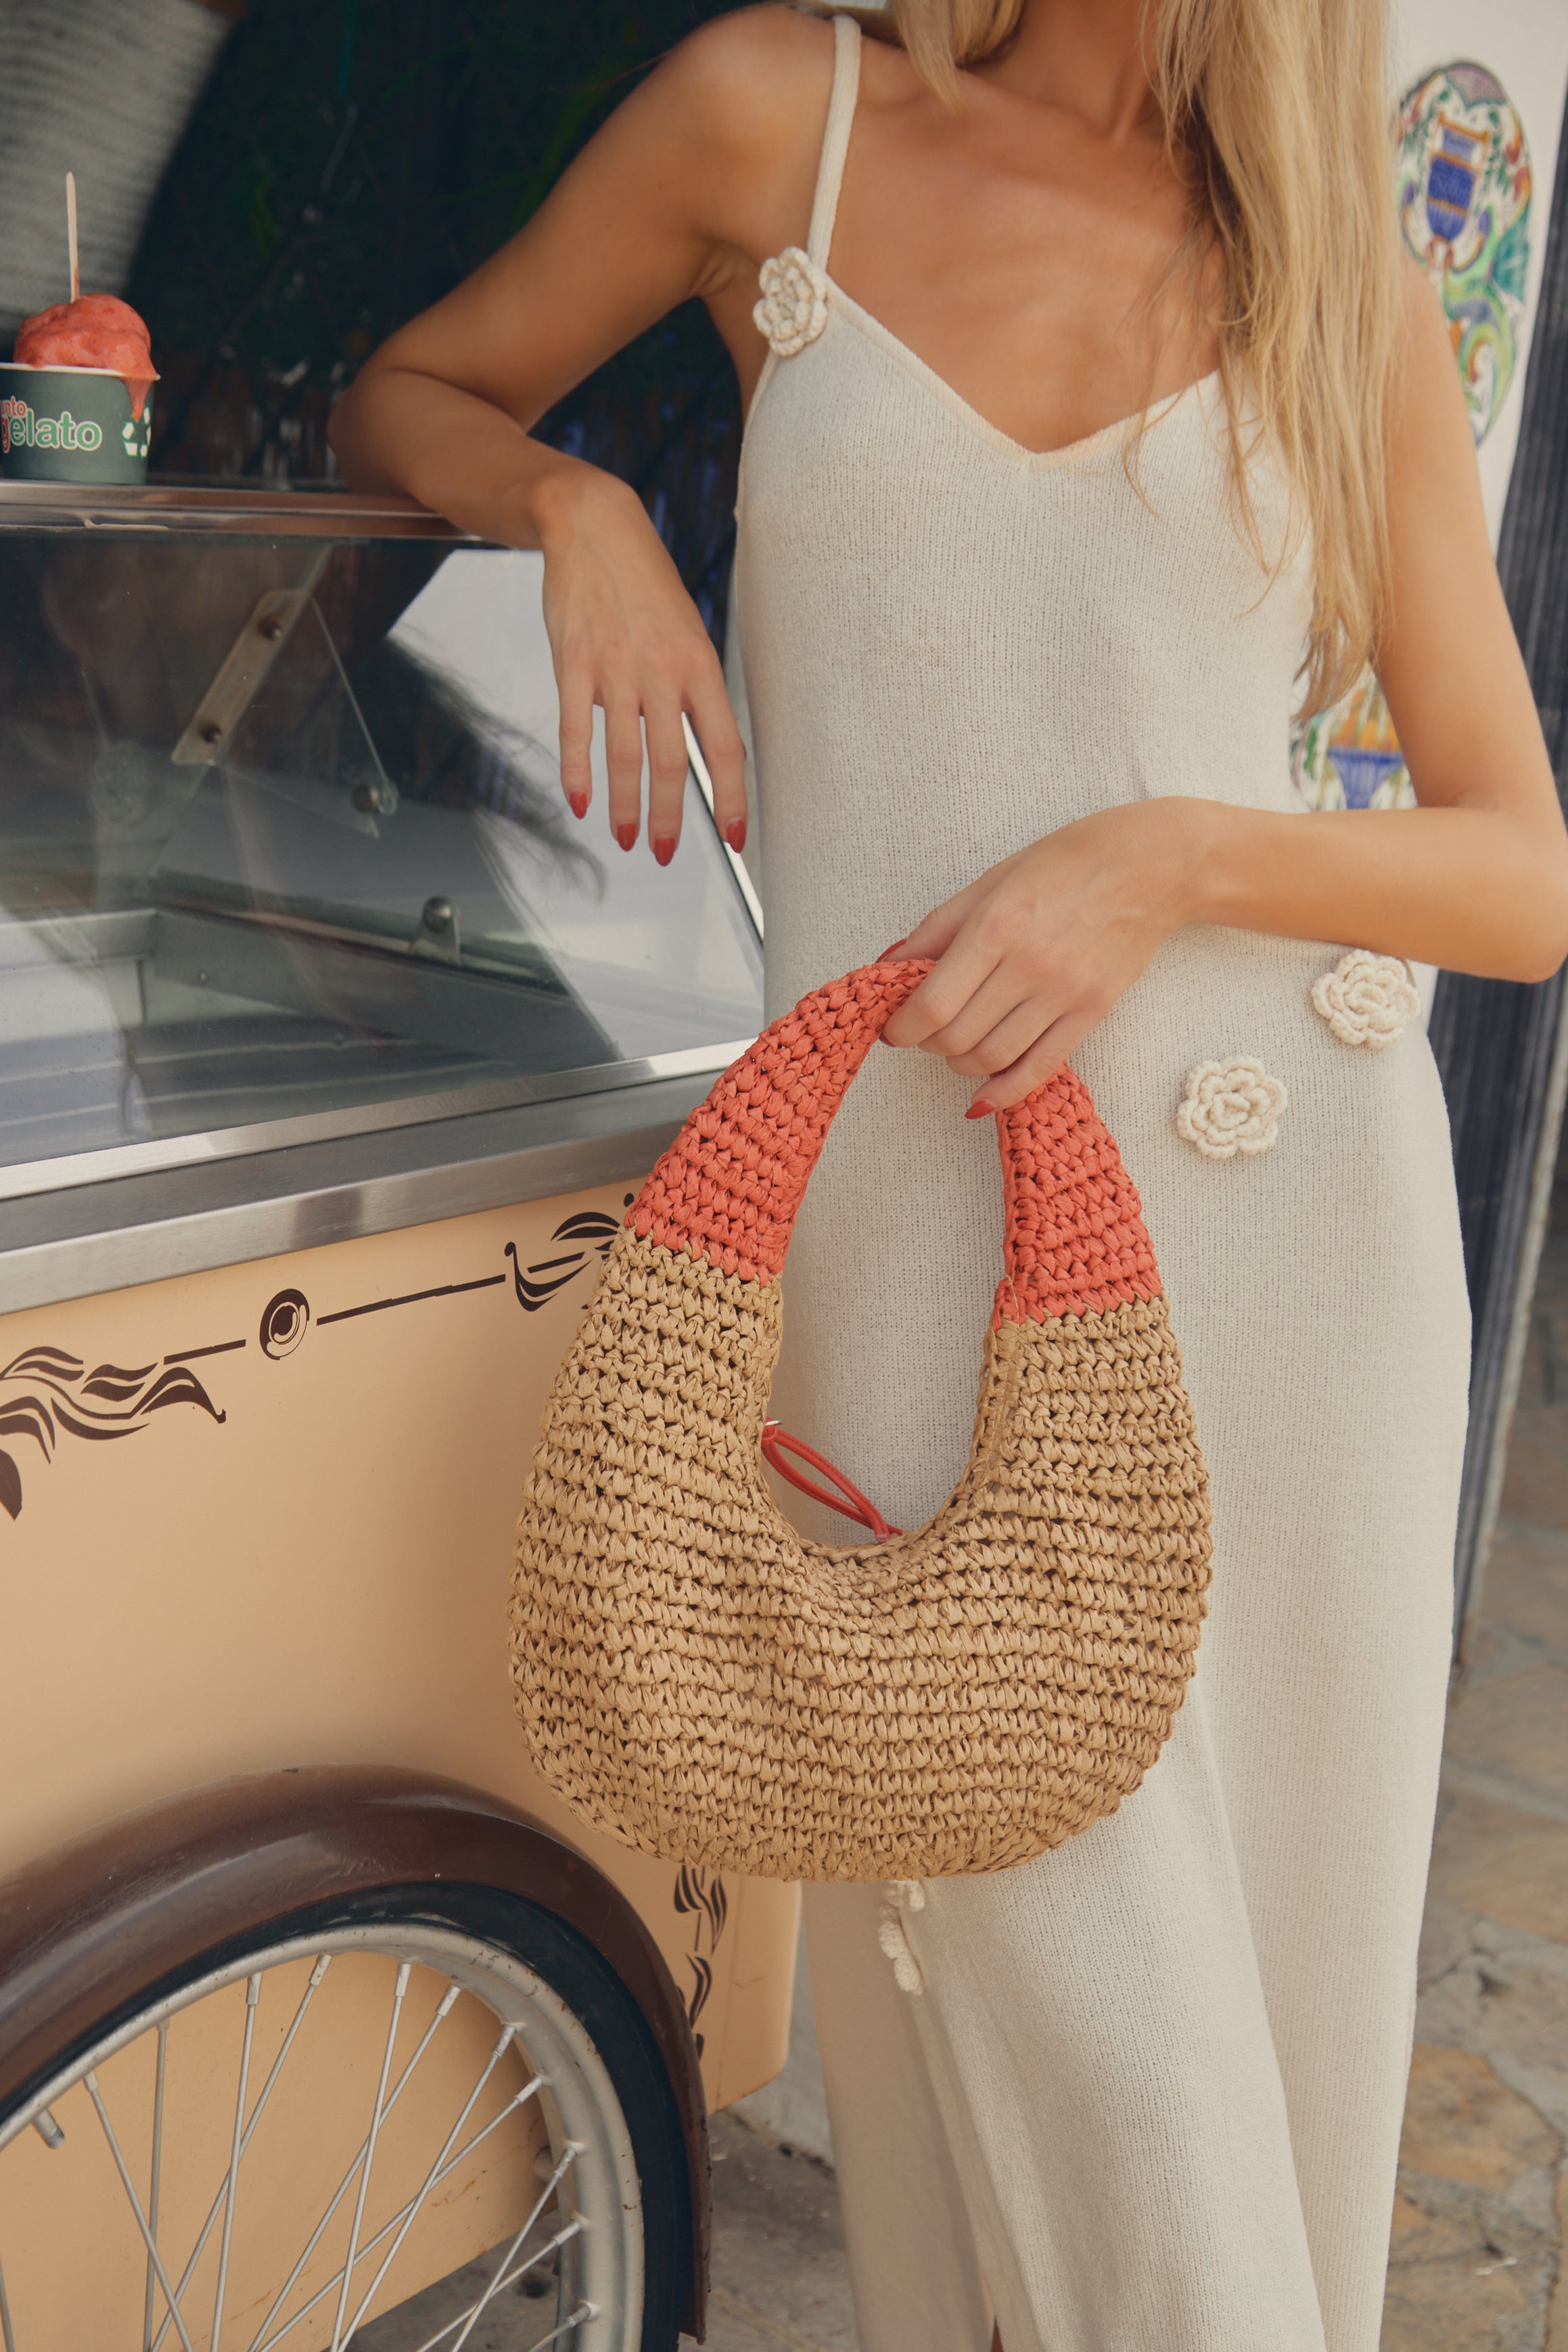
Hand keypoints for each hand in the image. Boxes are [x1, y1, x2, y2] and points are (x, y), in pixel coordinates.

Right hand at [536, 468, 747, 861]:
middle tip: (663, 852)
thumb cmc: (644, 585)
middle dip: (670, 817)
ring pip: (625, 755)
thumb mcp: (686, 630)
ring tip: (627, 838)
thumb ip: (687, 687)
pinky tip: (579, 802)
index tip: (733, 838)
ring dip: (627, 806)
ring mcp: (616, 667)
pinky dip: (577, 772)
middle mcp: (663, 670)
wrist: (593, 525)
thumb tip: (682, 744)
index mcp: (700, 665)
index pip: (725, 745)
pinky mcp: (573, 662)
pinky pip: (576, 729)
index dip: (732, 797)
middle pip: (673, 761)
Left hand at [882, 801, 1205, 1110]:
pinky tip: (982, 1095)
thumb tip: (889, 965)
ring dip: (959, 1063)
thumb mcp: (992, 880)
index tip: (893, 1027)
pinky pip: (1039, 1068)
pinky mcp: (1092, 1012)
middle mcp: (1030, 965)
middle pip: (956, 1038)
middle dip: (927, 1043)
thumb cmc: (1068, 862)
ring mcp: (1065, 993)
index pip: (932, 1005)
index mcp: (997, 926)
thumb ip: (938, 927)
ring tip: (956, 1045)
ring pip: (991, 1059)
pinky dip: (1003, 1091)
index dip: (902, 1027)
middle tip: (924, 1030)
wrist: (1152, 867)